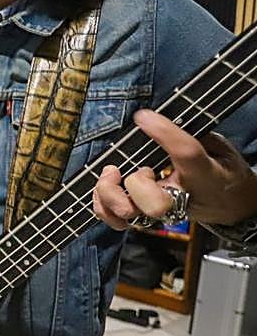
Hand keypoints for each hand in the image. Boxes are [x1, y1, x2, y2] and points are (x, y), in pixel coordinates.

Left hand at [93, 109, 256, 228]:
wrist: (233, 206)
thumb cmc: (222, 173)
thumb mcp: (219, 148)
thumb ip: (193, 134)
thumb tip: (161, 122)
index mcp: (205, 175)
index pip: (186, 154)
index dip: (164, 133)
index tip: (145, 117)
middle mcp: (180, 198)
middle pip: (153, 203)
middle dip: (137, 184)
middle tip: (141, 168)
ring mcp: (160, 212)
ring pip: (129, 213)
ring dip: (112, 195)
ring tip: (113, 174)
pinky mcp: (146, 216)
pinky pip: (116, 219)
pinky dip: (103, 207)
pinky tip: (104, 189)